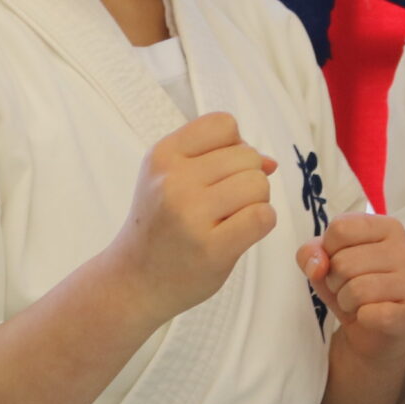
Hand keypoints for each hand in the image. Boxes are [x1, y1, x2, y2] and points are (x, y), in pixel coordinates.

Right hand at [107, 113, 278, 321]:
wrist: (134, 279)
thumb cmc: (161, 224)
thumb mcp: (170, 177)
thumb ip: (217, 158)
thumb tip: (270, 162)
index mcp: (163, 155)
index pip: (224, 124)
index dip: (233, 145)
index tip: (218, 171)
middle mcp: (173, 181)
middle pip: (247, 156)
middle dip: (247, 177)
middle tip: (223, 203)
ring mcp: (191, 215)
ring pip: (259, 184)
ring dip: (256, 201)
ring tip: (230, 218)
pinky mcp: (211, 249)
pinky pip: (263, 216)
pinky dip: (262, 222)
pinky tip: (241, 232)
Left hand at [298, 214, 404, 366]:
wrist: (374, 331)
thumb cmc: (351, 285)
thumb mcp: (324, 262)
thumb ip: (311, 253)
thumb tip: (318, 265)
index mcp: (387, 227)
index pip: (340, 228)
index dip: (327, 250)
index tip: (339, 261)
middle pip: (343, 261)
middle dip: (334, 281)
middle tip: (348, 287)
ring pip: (355, 290)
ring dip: (345, 301)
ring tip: (357, 302)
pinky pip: (370, 313)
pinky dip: (360, 317)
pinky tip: (369, 316)